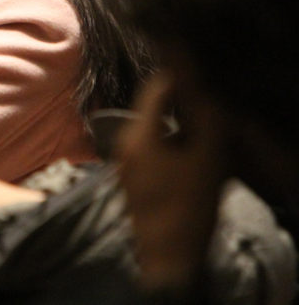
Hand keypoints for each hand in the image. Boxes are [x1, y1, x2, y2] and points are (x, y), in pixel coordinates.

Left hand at [117, 70, 228, 295]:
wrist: (168, 257)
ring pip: (152, 132)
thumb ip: (205, 121)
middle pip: (152, 111)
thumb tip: (204, 91)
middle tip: (203, 105)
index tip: (196, 72)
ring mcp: (125, 164)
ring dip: (175, 129)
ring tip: (200, 135)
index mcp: (136, 135)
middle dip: (178, 106)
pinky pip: (150, 152)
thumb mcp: (206, 160)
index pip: (154, 90)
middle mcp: (123, 145)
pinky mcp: (131, 182)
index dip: (176, 77)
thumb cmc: (187, 208)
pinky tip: (189, 161)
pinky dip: (168, 148)